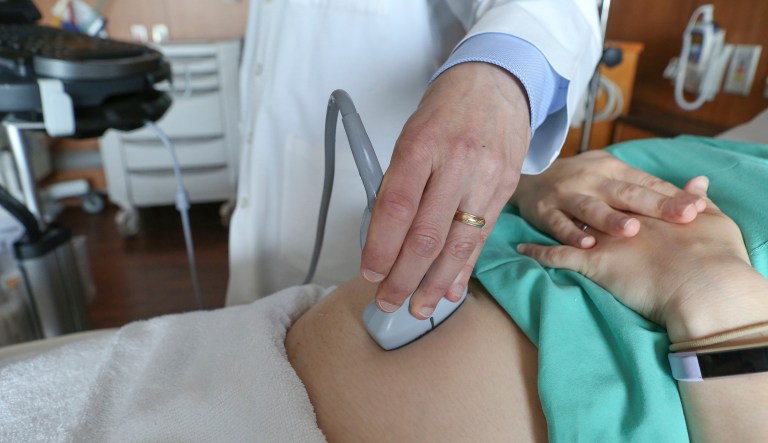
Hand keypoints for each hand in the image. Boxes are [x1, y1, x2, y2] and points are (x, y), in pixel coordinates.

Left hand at [361, 62, 530, 318]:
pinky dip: (464, 269)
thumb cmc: (445, 111)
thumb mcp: (411, 136)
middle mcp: (456, 163)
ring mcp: (486, 178)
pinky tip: (451, 291)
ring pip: (458, 244)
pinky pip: (482, 238)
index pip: (396, 208)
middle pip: (426, 235)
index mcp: (422, 146)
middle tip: (387, 302)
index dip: (381, 247)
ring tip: (418, 309)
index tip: (369, 274)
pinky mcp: (507, 189)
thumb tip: (385, 238)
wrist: (498, 83)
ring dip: (435, 284)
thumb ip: (399, 183)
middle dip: (404, 277)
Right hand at [511, 150, 706, 247]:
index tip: (697, 208)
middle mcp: (591, 179)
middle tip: (681, 218)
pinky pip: (559, 224)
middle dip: (654, 205)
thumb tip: (700, 188)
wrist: (530, 178)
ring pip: (591, 208)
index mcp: (612, 169)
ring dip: (611, 220)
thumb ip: (650, 185)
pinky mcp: (545, 211)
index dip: (671, 195)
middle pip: (625, 193)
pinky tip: (587, 245)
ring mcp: (566, 195)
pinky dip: (572, 235)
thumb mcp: (612, 174)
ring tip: (632, 231)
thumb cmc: (582, 181)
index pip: (646, 182)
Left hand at [518, 177, 767, 342]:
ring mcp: (603, 239)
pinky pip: (556, 257)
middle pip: (594, 202)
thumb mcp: (710, 223)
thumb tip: (699, 185)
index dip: (611, 188)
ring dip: (552, 220)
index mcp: (644, 206)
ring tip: (535, 213)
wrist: (701, 284)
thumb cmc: (711, 256)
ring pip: (569, 225)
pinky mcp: (591, 262)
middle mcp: (619, 216)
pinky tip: (522, 249)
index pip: (625, 191)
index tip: (601, 182)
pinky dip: (539, 253)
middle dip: (577, 196)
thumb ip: (695, 201)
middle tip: (564, 191)